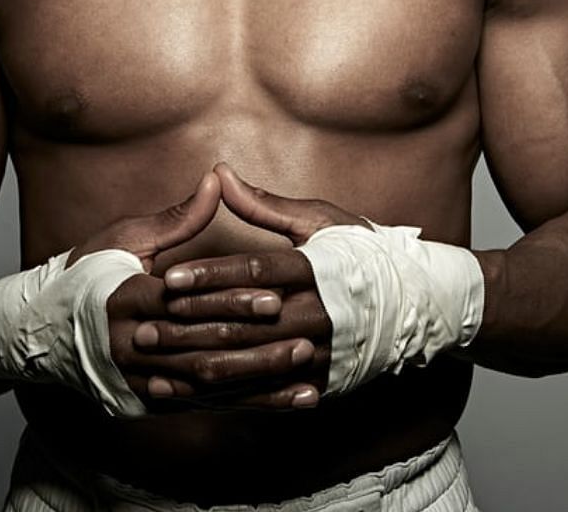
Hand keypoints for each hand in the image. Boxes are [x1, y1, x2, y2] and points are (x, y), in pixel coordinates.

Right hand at [70, 171, 308, 410]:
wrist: (42, 330)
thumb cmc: (87, 273)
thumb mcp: (126, 238)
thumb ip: (178, 218)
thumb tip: (217, 179)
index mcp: (123, 297)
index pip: (185, 301)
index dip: (229, 299)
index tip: (274, 295)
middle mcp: (127, 344)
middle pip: (200, 348)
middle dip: (255, 345)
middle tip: (306, 338)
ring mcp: (135, 378)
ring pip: (205, 384)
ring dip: (258, 381)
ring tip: (305, 372)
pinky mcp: (145, 401)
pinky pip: (201, 405)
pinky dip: (244, 404)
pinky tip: (282, 401)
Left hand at [130, 163, 360, 408]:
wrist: (423, 305)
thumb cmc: (365, 253)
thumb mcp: (320, 221)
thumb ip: (264, 205)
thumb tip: (220, 172)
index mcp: (315, 270)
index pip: (254, 273)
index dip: (209, 277)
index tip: (169, 279)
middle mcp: (319, 314)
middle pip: (245, 325)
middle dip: (191, 330)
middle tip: (144, 330)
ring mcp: (323, 352)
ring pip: (253, 365)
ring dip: (200, 367)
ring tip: (157, 366)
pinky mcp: (323, 379)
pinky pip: (270, 392)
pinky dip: (230, 395)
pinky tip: (194, 395)